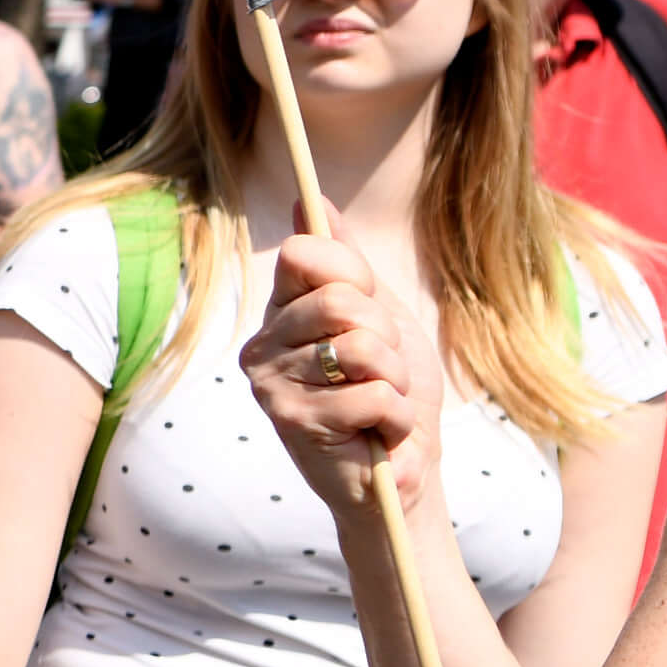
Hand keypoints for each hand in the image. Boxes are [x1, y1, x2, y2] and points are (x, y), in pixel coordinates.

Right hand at [238, 230, 440, 522]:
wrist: (403, 469)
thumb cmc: (391, 391)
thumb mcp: (379, 314)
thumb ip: (344, 258)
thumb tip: (310, 196)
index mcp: (281, 309)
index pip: (305, 252)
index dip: (356, 277)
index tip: (369, 312)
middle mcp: (263, 343)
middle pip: (342, 299)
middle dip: (387, 338)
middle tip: (383, 371)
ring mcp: (272, 384)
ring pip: (361, 348)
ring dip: (395, 380)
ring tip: (383, 403)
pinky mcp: (294, 424)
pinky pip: (371, 396)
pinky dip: (396, 416)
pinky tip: (381, 434)